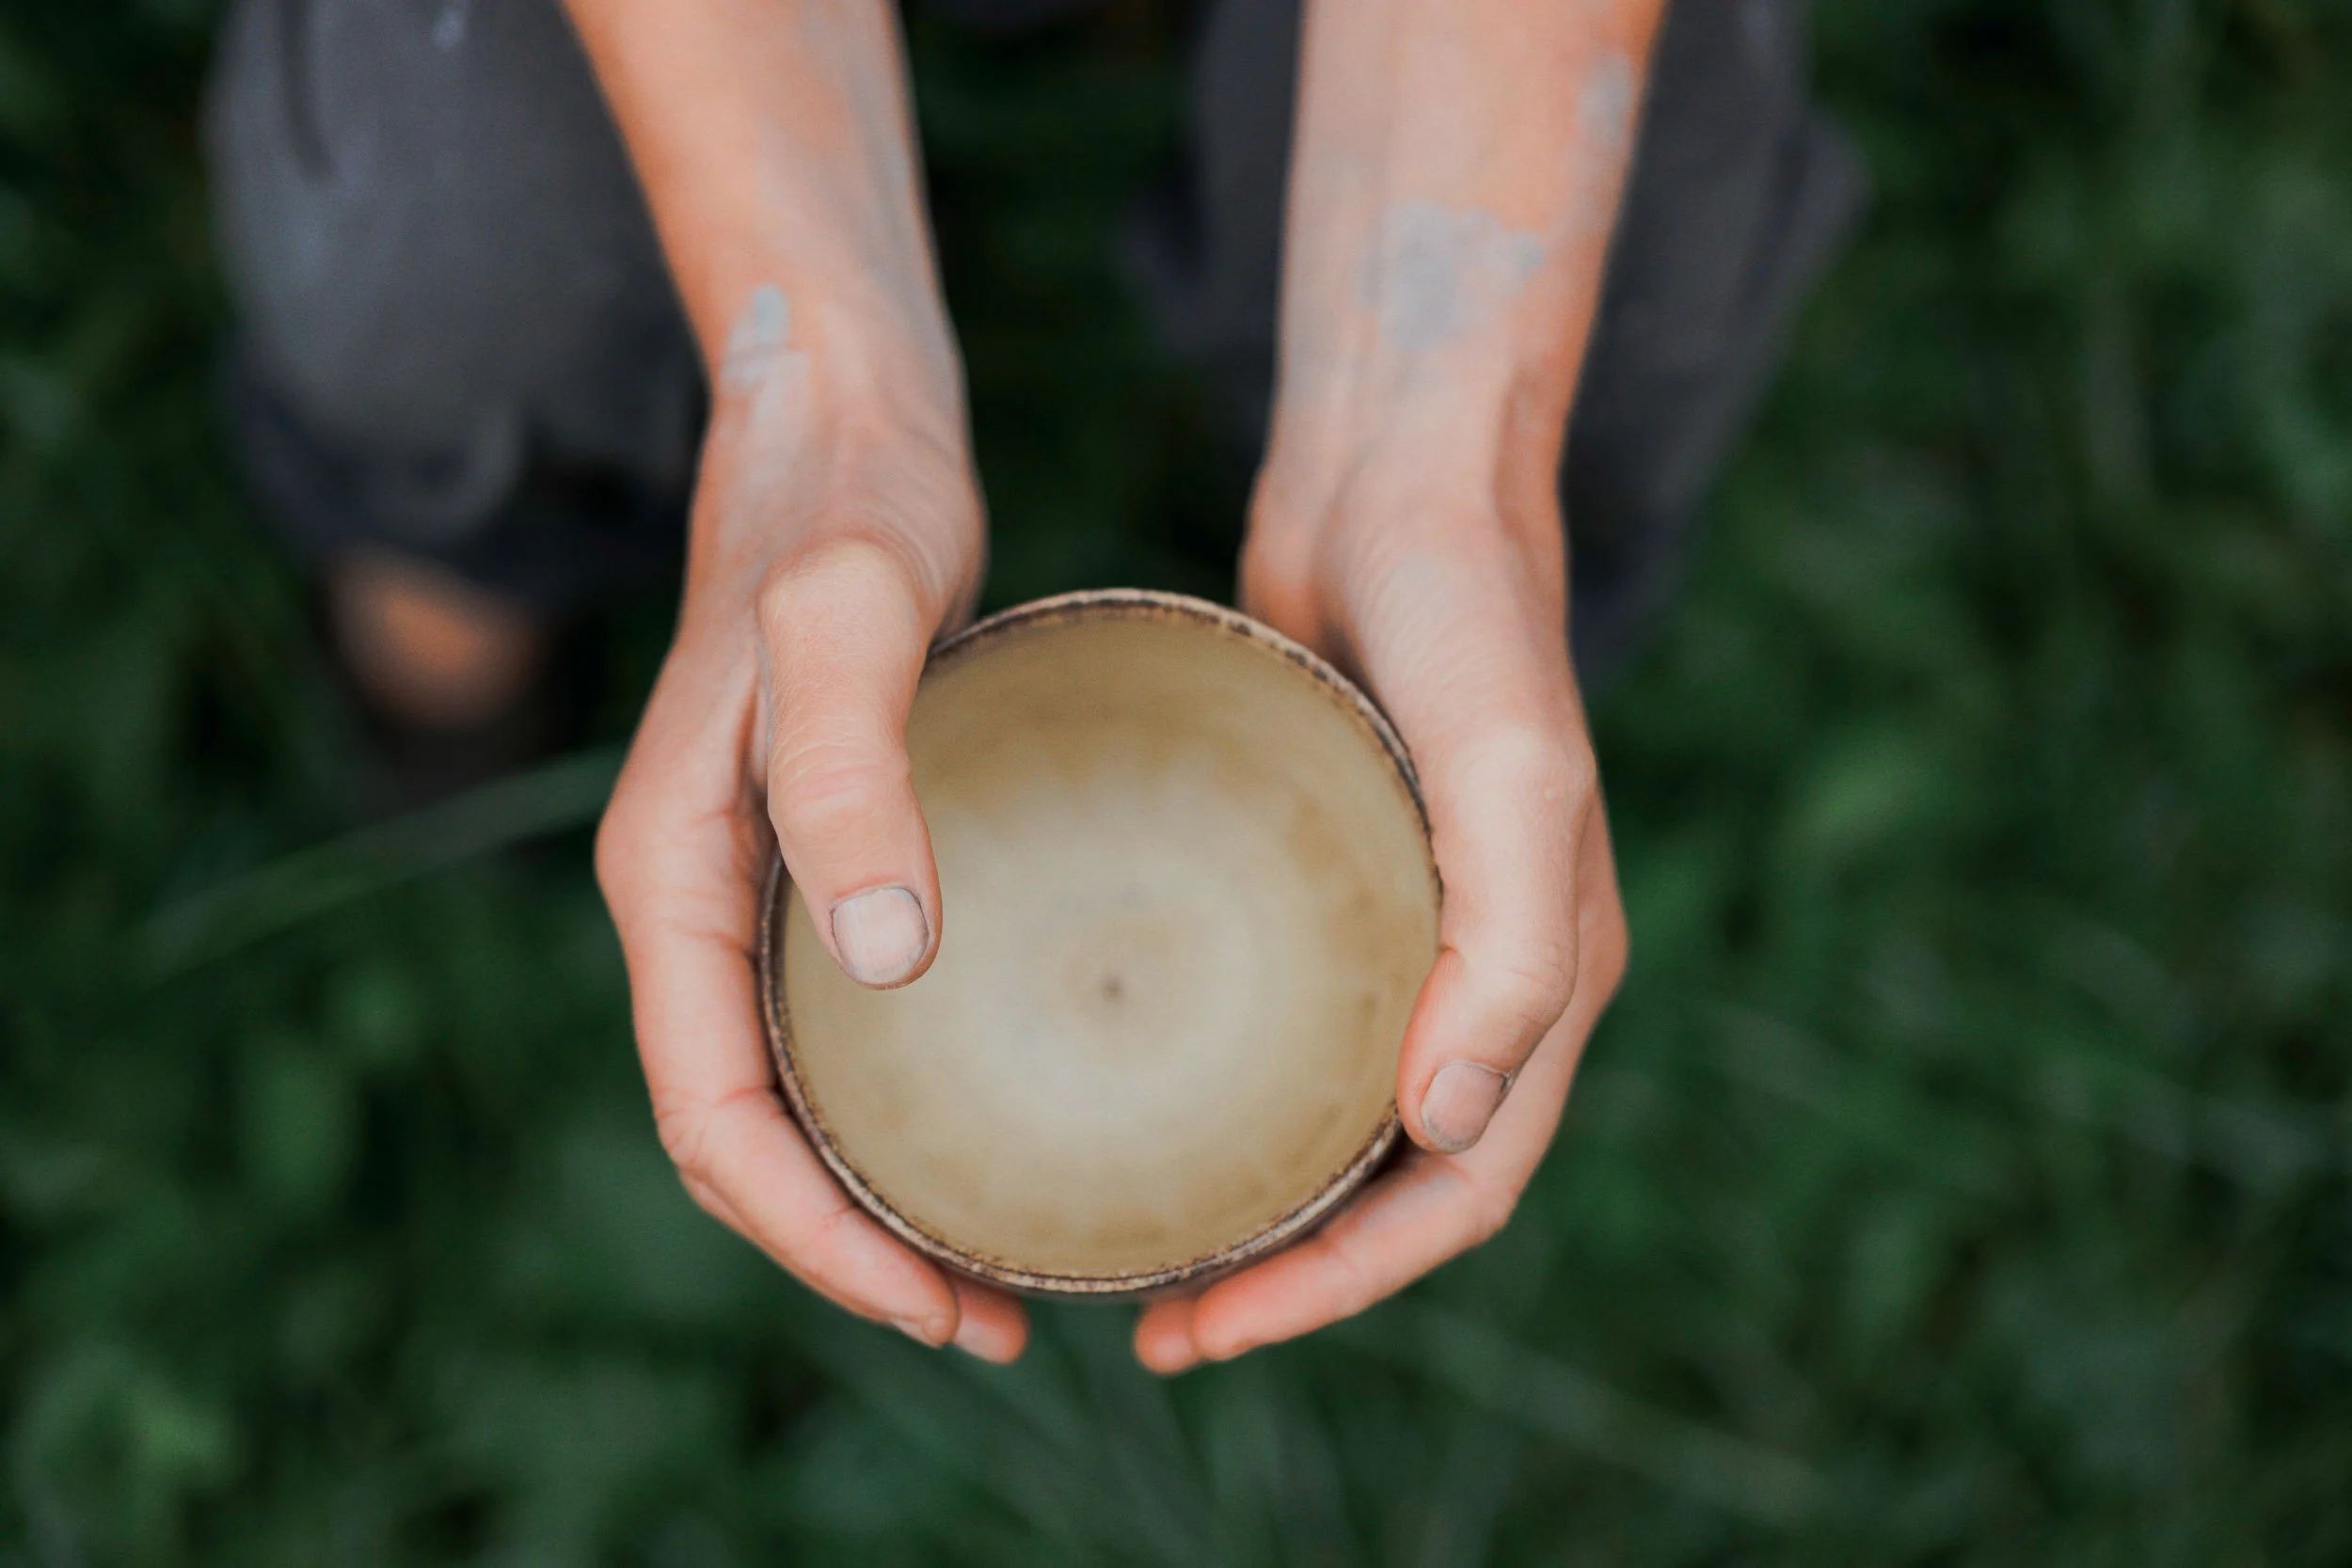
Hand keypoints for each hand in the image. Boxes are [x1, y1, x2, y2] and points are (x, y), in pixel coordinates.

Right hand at [594, 340, 1028, 1363]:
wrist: (837, 424)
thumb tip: (884, 960)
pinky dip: (894, 1111)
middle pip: (741, 1136)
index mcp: (673, 876)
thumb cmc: (847, 508)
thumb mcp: (851, 621)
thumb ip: (847, 772)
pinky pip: (828, 1030)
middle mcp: (696, 902)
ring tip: (997, 1267)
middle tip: (990, 1320)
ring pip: (784, 1095)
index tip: (934, 1301)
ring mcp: (750, 886)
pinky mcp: (815, 858)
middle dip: (846, 1250)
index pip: (714, 1114)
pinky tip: (996, 1119)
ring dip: (870, 1199)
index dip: (813, 1233)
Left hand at [1135, 449, 1628, 1372]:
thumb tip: (1447, 1134)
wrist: (1401, 485)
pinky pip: (1277, 1023)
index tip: (1205, 1327)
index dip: (1343, 1286)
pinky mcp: (1324, 882)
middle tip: (1147, 1320)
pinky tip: (1117, 1092)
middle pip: (1387, 1185)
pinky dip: (1217, 1088)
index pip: (1455, 1194)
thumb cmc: (1469, 620)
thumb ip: (1510, 954)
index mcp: (1540, 984)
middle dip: (1283, 1273)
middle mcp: (1473, 977)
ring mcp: (1398, 933)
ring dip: (1250, 1201)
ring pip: (1326, 1117)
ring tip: (1125, 1243)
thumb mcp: (1512, 776)